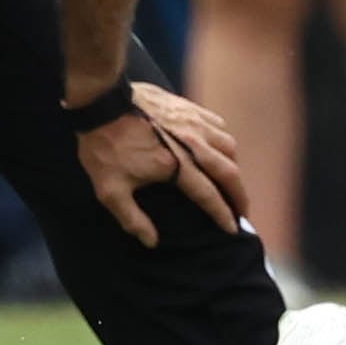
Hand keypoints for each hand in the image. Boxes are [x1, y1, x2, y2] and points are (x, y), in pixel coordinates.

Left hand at [77, 80, 249, 246]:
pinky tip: (217, 146)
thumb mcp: (110, 190)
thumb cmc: (105, 147)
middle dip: (240, 194)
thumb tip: (151, 241)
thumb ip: (132, 218)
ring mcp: (194, 123)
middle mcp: (193, 145)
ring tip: (230, 177)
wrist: (102, 102)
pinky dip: (223, 140)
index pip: (209, 196)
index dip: (223, 214)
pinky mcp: (189, 108)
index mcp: (176, 167)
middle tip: (243, 209)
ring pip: (229, 145)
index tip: (233, 229)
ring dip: (233, 165)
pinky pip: (218, 124)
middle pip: (229, 171)